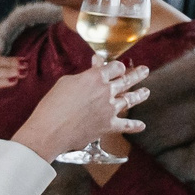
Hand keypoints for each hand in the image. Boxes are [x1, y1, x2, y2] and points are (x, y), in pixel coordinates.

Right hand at [10, 57, 150, 160]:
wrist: (49, 131)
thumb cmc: (52, 105)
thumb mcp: (66, 82)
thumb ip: (85, 74)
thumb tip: (97, 63)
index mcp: (96, 78)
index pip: (115, 67)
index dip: (117, 67)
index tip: (118, 68)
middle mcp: (106, 91)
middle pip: (127, 80)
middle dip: (138, 74)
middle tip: (145, 70)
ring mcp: (110, 109)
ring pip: (130, 99)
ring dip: (140, 95)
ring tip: (146, 92)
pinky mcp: (108, 125)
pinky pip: (125, 125)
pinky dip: (134, 126)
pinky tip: (142, 125)